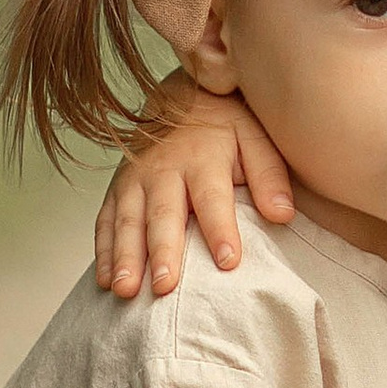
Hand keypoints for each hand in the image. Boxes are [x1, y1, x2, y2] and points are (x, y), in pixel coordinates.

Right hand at [93, 72, 293, 296]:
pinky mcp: (117, 190)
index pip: (213, 198)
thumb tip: (282, 213)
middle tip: (165, 286)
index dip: (220, 229)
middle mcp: (163, 169)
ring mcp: (134, 179)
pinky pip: (106, 222)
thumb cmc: (225, 126)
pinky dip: (104, 252)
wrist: (182, 96)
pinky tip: (105, 281)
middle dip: (163, 251)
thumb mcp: (255, 138)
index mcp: (202, 157)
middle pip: (163, 214)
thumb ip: (268, 176)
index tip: (227, 262)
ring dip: (125, 257)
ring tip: (125, 290)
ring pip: (128, 221)